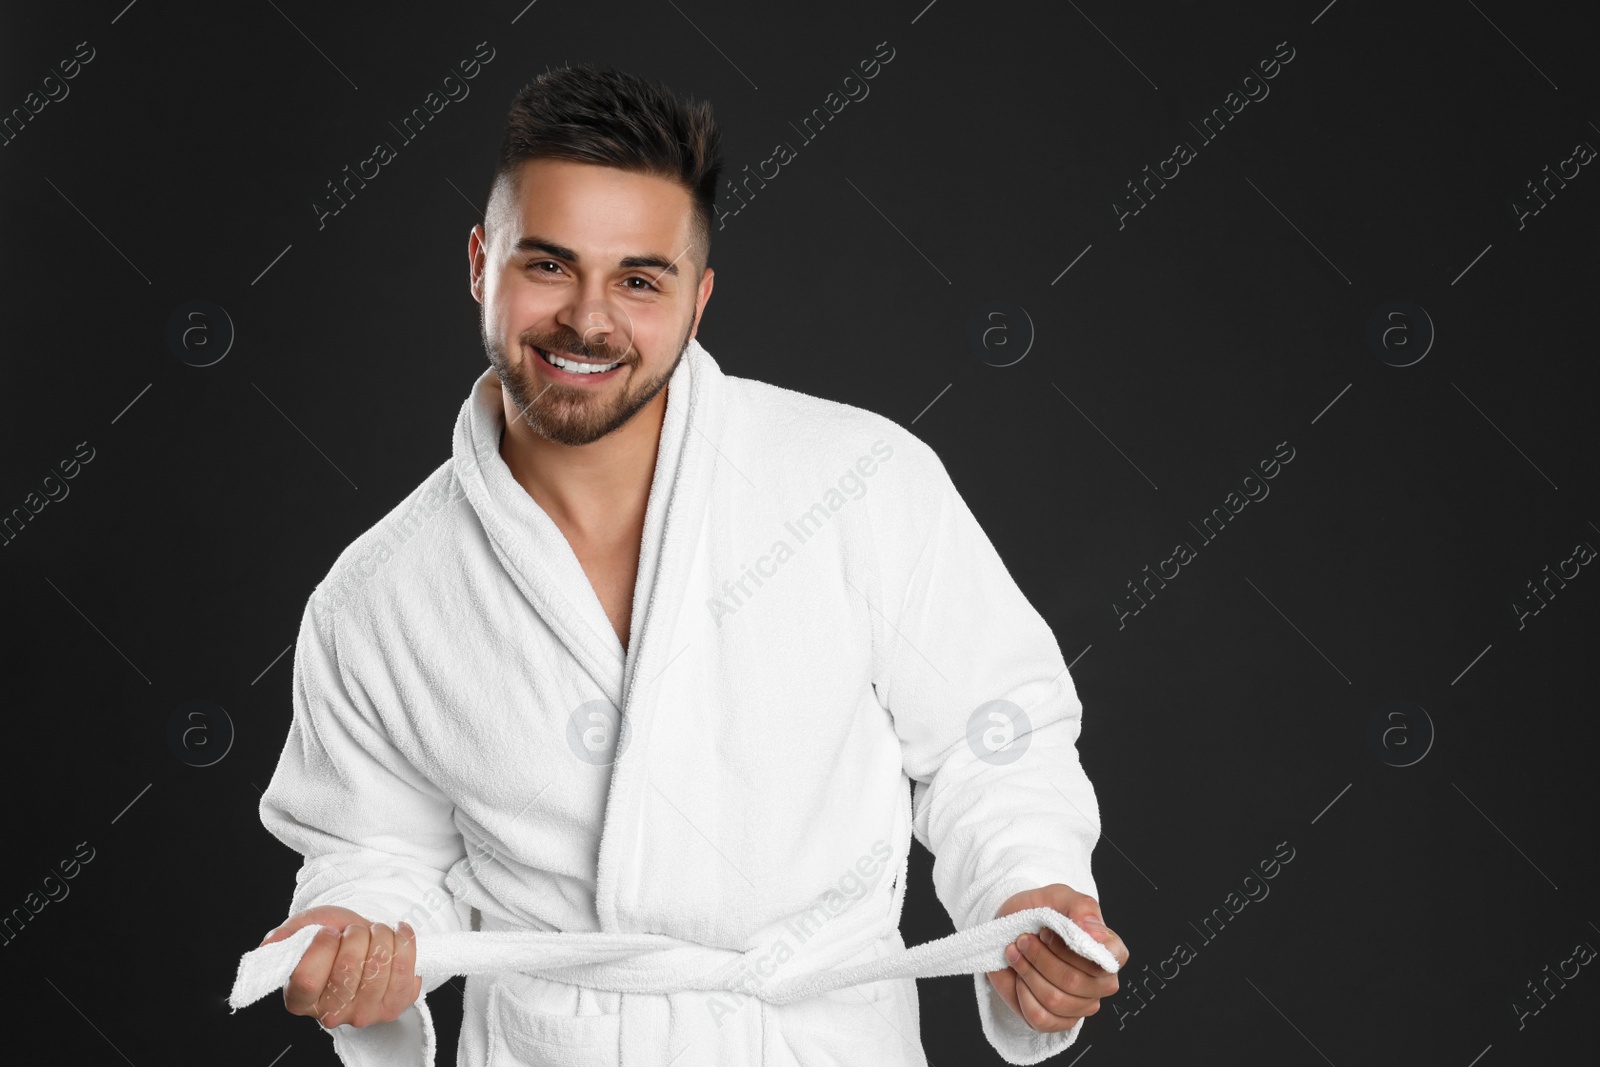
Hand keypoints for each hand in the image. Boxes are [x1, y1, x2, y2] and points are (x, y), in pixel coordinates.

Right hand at [258, 905, 420, 1028]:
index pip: (307, 978)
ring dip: (381, 935)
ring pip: (380, 965)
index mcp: (301, 1000)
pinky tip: (396, 934)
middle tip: (353, 932)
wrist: (366, 939)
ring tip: (374, 933)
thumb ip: (286, 936)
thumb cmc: (334, 936)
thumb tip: (269, 945)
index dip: (321, 947)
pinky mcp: (396, 1004)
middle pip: (348, 968)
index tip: (329, 932)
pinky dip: (404, 940)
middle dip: (355, 935)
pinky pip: (406, 967)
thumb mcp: (305, 929)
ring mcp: (366, 1013)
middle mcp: (332, 1014)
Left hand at [985, 884, 1128, 1032]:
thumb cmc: (1040, 913)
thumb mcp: (1058, 896)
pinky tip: (1019, 977)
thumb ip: (1082, 906)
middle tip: (1023, 939)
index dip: (1077, 949)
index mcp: (1108, 951)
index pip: (1113, 958)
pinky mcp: (1058, 1021)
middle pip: (1074, 981)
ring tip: (1016, 953)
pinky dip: (1021, 994)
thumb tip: (1094, 930)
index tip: (1047, 932)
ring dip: (1028, 973)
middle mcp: (1101, 982)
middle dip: (1041, 957)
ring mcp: (1081, 1004)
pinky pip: (1040, 1017)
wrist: (1008, 930)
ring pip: (1055, 1000)